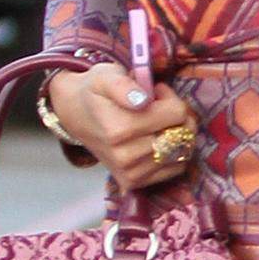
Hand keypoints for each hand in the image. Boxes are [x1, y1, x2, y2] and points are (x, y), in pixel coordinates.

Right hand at [43, 63, 195, 190]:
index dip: (170, 98)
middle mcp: (124, 156)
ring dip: (177, 133)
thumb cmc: (96, 92)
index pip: (177, 113)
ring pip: (182, 150)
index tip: (156, 93)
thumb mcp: (105, 77)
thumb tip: (141, 101)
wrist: (76, 114)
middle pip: (182, 132)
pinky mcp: (135, 182)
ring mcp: (130, 173)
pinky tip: (158, 140)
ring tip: (156, 123)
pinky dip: (174, 152)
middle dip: (178, 116)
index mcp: (119, 130)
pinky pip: (176, 168)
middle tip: (158, 107)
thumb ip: (123, 85)